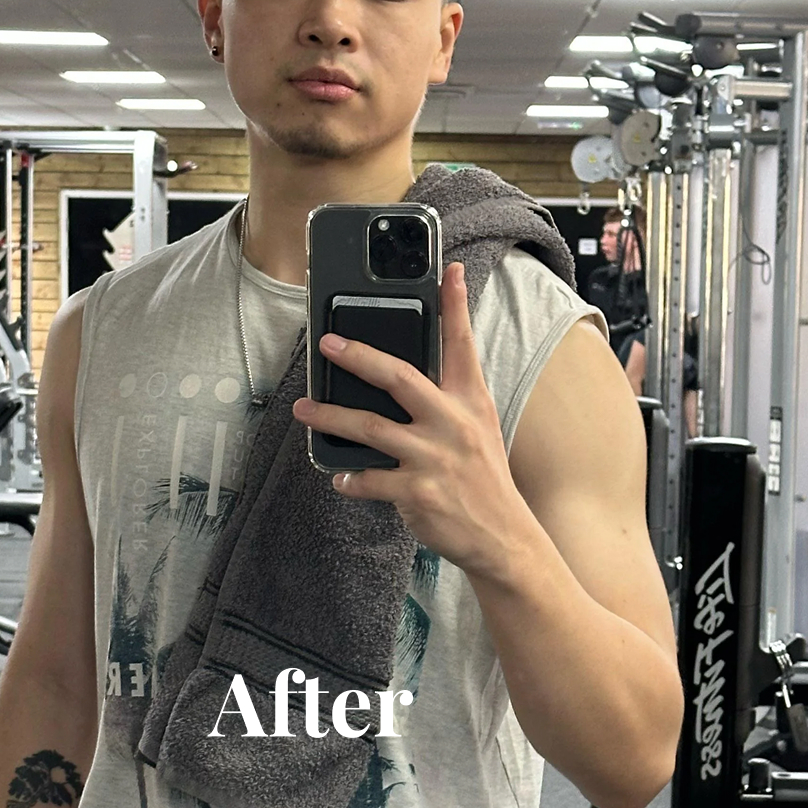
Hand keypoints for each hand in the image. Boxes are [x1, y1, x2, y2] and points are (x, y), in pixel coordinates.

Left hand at [291, 262, 528, 578]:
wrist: (504, 537)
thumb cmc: (481, 475)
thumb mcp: (478, 424)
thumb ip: (448, 393)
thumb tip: (402, 369)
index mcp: (470, 400)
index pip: (461, 344)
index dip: (456, 304)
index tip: (452, 270)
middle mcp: (452, 422)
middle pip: (399, 377)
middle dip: (359, 355)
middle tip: (327, 343)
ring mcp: (434, 458)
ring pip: (370, 427)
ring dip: (331, 416)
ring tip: (304, 409)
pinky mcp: (418, 492)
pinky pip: (369, 479)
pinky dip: (350, 478)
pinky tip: (339, 476)